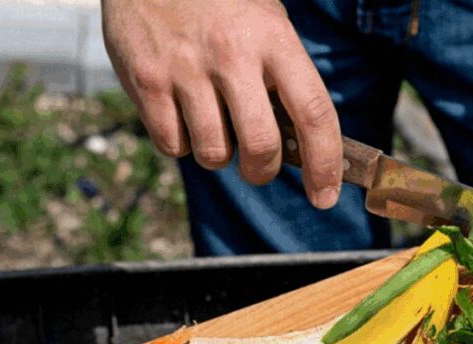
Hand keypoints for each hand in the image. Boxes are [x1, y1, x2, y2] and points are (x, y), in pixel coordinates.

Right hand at [101, 0, 342, 207]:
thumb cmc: (220, 5)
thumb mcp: (265, 23)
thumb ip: (284, 78)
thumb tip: (301, 147)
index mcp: (273, 38)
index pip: (313, 112)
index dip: (325, 163)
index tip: (324, 195)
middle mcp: (232, 54)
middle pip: (261, 146)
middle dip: (262, 170)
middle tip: (258, 164)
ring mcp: (186, 69)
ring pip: (214, 154)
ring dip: (219, 154)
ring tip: (212, 122)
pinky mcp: (147, 82)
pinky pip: (173, 146)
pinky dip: (181, 142)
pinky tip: (181, 111)